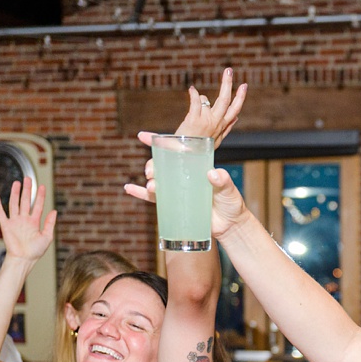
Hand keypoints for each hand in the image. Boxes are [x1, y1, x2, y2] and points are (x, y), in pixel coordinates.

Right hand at [0, 177, 56, 262]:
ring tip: (17, 182)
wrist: (23, 259)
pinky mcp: (6, 225)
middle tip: (28, 178)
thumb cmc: (35, 251)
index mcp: (34, 222)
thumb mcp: (47, 237)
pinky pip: (0, 212)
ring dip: (15, 193)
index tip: (41, 186)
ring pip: (14, 203)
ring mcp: (15, 222)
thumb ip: (50, 224)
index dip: (40, 196)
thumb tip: (54, 211)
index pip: (37, 205)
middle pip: (25, 201)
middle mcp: (24, 220)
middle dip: (27, 190)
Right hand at [124, 143, 251, 239]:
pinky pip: (154, 199)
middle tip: (151, 171)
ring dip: (149, 181)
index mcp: (195, 166)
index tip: (144, 136)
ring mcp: (178, 190)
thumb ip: (223, 181)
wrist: (230, 226)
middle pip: (162, 166)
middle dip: (152, 165)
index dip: (159, 142)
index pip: (177, 150)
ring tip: (151, 185)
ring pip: (157, 182)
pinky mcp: (174, 205)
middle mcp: (184, 176)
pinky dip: (140, 194)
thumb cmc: (231, 204)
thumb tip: (212, 173)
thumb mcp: (229, 189)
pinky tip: (128, 188)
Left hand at [172, 68, 248, 146]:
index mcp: (221, 128)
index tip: (244, 86)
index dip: (240, 97)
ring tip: (196, 102)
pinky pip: (196, 101)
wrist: (183, 158)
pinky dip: (193, 94)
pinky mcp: (194, 119)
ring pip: (208, 99)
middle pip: (226, 100)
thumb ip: (226, 129)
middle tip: (229, 70)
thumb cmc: (197, 149)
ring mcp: (206, 121)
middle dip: (228, 84)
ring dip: (201, 97)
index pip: (234, 111)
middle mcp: (216, 123)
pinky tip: (191, 89)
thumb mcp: (215, 141)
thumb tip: (236, 117)